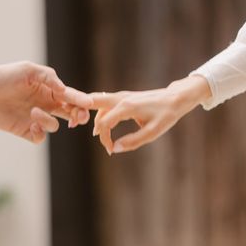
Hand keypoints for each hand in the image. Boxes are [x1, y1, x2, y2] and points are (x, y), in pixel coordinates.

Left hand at [0, 59, 92, 142]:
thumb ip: (49, 78)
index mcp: (49, 90)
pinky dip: (40, 133)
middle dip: (78, 116)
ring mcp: (35, 118)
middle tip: (78, 118)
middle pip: (70, 113)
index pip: (71, 96)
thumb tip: (64, 90)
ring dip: (48, 120)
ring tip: (33, 111)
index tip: (88, 104)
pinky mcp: (24, 130)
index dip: (81, 100)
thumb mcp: (29, 70)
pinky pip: (40, 137)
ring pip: (54, 126)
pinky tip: (33, 125)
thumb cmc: (5, 76)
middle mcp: (45, 104)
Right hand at [83, 75, 211, 154]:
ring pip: (97, 102)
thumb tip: (116, 149)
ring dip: (88, 113)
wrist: (175, 99)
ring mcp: (122, 96)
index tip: (111, 150)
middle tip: (70, 124)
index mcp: (127, 107)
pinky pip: (105, 103)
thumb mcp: (153, 132)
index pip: (104, 123)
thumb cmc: (166, 115)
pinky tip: (95, 124)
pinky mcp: (123, 98)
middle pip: (93, 101)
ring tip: (77, 123)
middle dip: (79, 111)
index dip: (104, 139)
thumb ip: (133, 142)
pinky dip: (96, 112)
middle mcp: (121, 98)